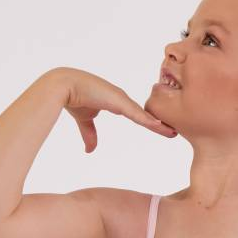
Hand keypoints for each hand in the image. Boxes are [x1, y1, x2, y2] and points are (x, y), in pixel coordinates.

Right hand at [51, 67, 177, 152]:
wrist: (64, 86)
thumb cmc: (74, 98)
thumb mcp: (85, 120)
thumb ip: (90, 134)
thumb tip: (90, 151)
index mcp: (116, 102)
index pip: (136, 114)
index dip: (148, 122)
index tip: (160, 129)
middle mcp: (121, 99)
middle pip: (144, 114)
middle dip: (159, 123)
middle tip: (173, 132)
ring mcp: (121, 99)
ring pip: (144, 115)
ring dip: (158, 124)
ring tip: (172, 133)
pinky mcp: (119, 101)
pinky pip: (137, 114)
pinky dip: (149, 121)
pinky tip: (160, 127)